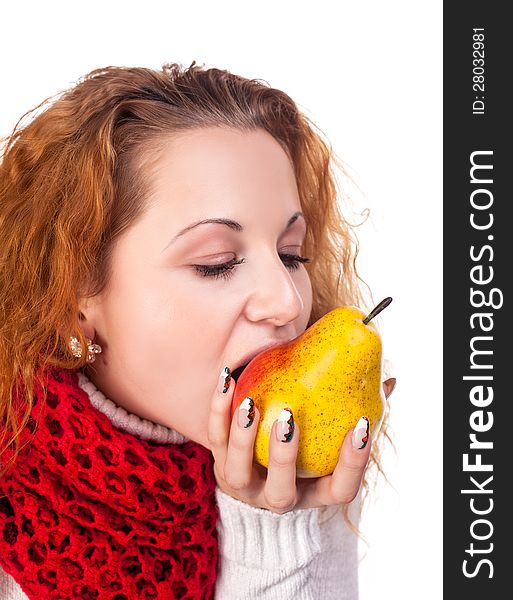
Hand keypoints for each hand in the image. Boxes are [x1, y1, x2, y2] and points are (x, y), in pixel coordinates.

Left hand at [207, 368, 395, 513]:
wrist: (258, 471)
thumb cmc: (309, 447)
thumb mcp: (332, 440)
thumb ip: (355, 415)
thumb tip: (388, 382)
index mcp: (314, 493)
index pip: (342, 489)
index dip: (354, 463)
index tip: (360, 424)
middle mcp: (278, 498)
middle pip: (281, 492)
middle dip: (283, 457)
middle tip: (288, 417)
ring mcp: (245, 486)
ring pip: (238, 472)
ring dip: (243, 437)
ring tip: (249, 402)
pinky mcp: (218, 465)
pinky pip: (214, 439)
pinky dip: (218, 410)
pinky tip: (227, 379)